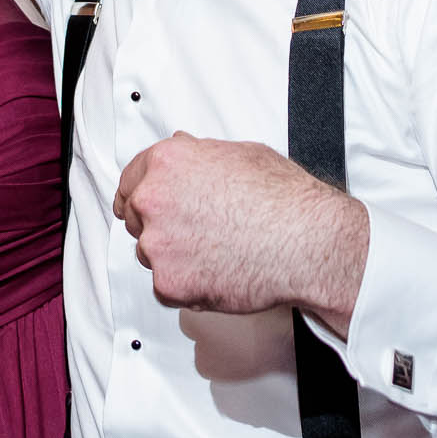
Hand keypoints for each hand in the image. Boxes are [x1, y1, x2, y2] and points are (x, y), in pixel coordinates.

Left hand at [110, 133, 367, 326]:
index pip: (130, 180)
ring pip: (150, 254)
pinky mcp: (168, 283)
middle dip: (158, 224)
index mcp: (167, 163)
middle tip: (194, 232)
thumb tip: (183, 151)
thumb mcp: (239, 153)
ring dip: (173, 256)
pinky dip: (187, 285)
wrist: (305, 243)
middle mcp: (153, 200)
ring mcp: (157, 244)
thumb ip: (198, 154)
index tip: (143, 206)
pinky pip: (166, 286)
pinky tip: (217, 272)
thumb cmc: (283, 200)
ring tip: (216, 251)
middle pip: (134, 217)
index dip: (140, 194)